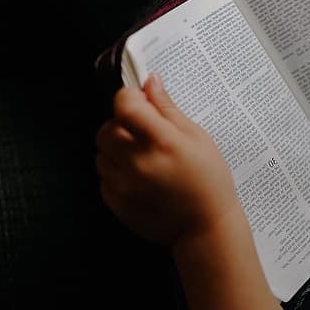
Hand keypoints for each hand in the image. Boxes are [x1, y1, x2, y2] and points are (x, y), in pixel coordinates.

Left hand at [95, 74, 244, 246]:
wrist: (205, 228)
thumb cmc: (208, 181)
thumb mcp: (197, 137)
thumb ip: (168, 109)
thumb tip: (150, 82)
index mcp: (162, 142)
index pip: (125, 104)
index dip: (130, 98)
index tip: (141, 103)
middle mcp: (138, 162)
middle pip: (106, 128)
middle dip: (121, 125)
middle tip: (143, 134)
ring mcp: (124, 185)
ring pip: (101, 153)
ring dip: (116, 150)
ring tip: (141, 158)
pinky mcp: (116, 203)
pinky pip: (103, 177)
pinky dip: (116, 173)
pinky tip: (139, 178)